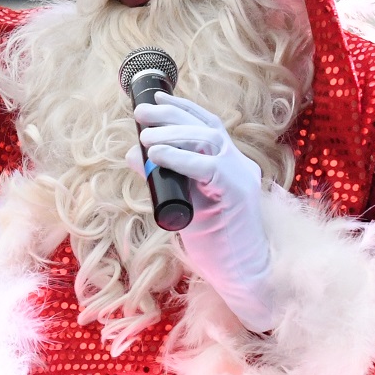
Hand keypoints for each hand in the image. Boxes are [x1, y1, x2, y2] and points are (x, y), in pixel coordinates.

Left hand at [135, 92, 276, 331]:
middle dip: (170, 116)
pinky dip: (182, 158)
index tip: (155, 99)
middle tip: (140, 114)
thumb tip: (133, 154)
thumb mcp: (181, 204)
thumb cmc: (215, 243)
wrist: (241, 275)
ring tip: (146, 137)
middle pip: (206, 128)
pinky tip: (160, 155)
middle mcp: (239, 165)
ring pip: (208, 140)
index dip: (182, 108)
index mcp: (229, 165)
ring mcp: (241, 178)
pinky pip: (209, 167)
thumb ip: (161, 178)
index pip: (208, 126)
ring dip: (173, 134)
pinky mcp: (238, 194)